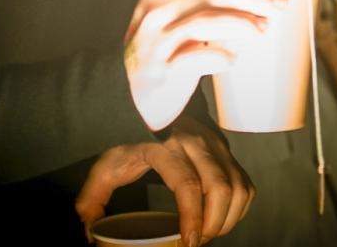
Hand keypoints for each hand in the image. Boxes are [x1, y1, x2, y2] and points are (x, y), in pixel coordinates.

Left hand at [76, 113, 254, 246]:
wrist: (152, 103)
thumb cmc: (128, 135)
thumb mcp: (106, 163)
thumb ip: (92, 196)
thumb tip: (90, 231)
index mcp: (166, 146)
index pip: (188, 184)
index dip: (192, 218)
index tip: (188, 243)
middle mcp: (197, 143)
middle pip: (221, 188)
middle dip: (213, 225)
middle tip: (196, 241)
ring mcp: (217, 145)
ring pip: (238, 186)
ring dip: (228, 218)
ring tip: (208, 233)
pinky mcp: (228, 151)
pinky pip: (245, 183)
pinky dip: (239, 208)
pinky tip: (221, 220)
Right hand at [124, 0, 284, 132]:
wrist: (125, 98)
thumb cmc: (158, 52)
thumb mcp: (174, 20)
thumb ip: (205, 0)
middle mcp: (152, 13)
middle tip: (278, 2)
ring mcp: (157, 41)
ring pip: (206, 21)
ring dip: (241, 23)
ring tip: (263, 29)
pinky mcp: (164, 69)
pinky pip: (198, 58)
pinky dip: (220, 57)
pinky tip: (233, 59)